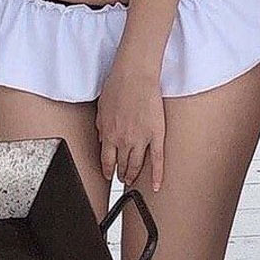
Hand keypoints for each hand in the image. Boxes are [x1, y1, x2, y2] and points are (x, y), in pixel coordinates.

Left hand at [96, 60, 165, 191]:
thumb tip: (102, 136)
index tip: (108, 174)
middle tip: (123, 178)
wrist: (134, 74)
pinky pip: (157, 159)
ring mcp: (141, 139)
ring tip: (133, 179)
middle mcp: (123, 140)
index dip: (107, 170)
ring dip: (134, 174)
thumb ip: (101, 125)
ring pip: (137, 165)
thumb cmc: (118, 84)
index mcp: (108, 134)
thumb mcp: (101, 107)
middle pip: (122, 165)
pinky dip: (157, 175)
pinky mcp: (156, 134)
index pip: (107, 160)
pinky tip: (156, 185)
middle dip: (121, 174)